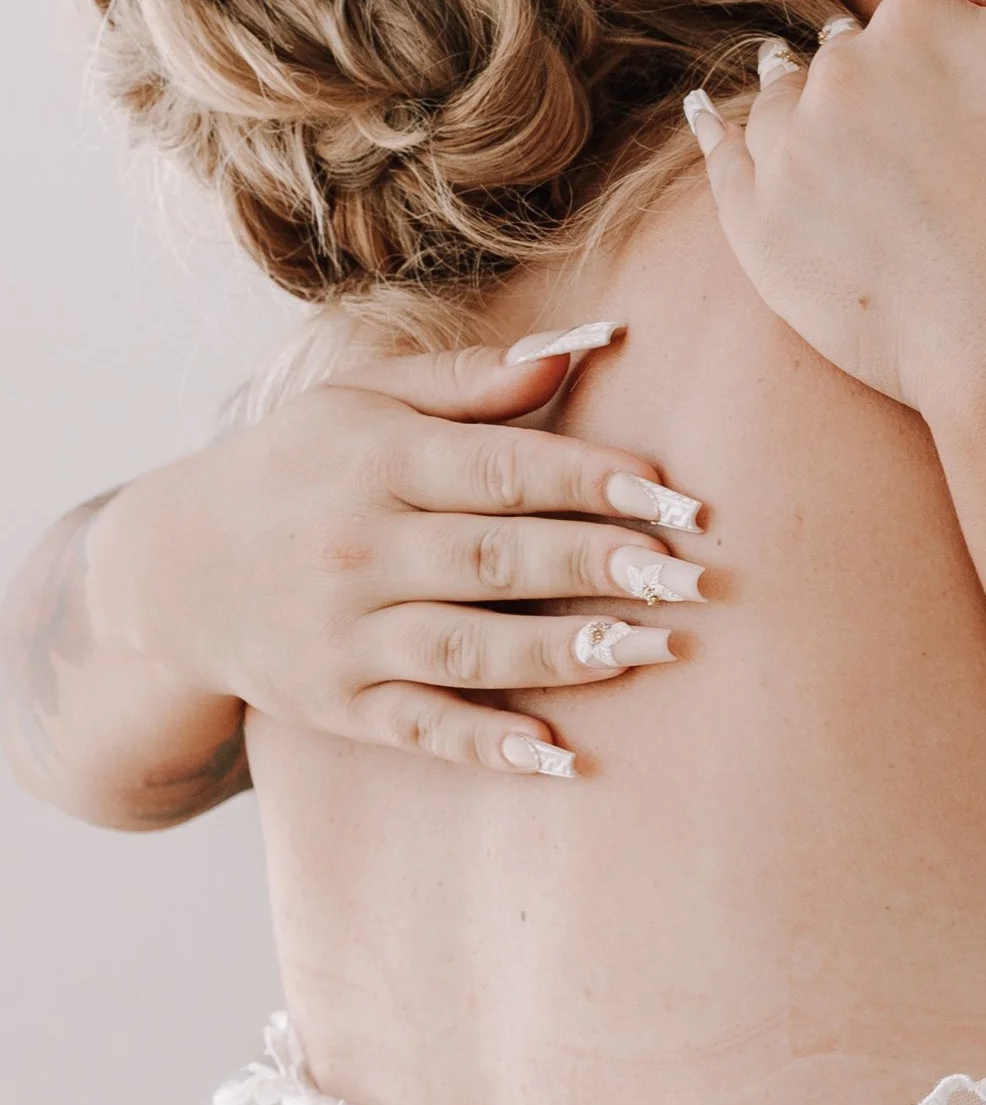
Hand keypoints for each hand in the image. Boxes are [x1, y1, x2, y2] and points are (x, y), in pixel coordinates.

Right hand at [86, 329, 707, 776]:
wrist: (176, 570)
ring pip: (468, 647)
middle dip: (598, 567)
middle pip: (495, 558)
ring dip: (566, 654)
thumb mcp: (364, 397)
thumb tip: (580, 348)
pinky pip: (421, 728)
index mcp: (376, 458)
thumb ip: (473, 379)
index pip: (498, 467)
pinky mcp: (339, 705)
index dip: (588, 479)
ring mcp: (346, 634)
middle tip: (690, 576)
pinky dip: (488, 746)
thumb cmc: (300, 466)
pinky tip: (559, 757)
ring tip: (656, 650)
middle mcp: (360, 546)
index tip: (672, 493)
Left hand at [688, 0, 985, 412]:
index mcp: (919, 22)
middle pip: (843, 58)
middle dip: (869, 85)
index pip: (914, 20)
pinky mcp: (756, 221)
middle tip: (906, 146)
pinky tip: (710, 121)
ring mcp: (791, 147)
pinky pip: (723, 160)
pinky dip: (716, 135)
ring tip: (819, 132)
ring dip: (798, 107)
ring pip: (783, 103)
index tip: (965, 116)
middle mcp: (842, 71)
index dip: (943, 65)